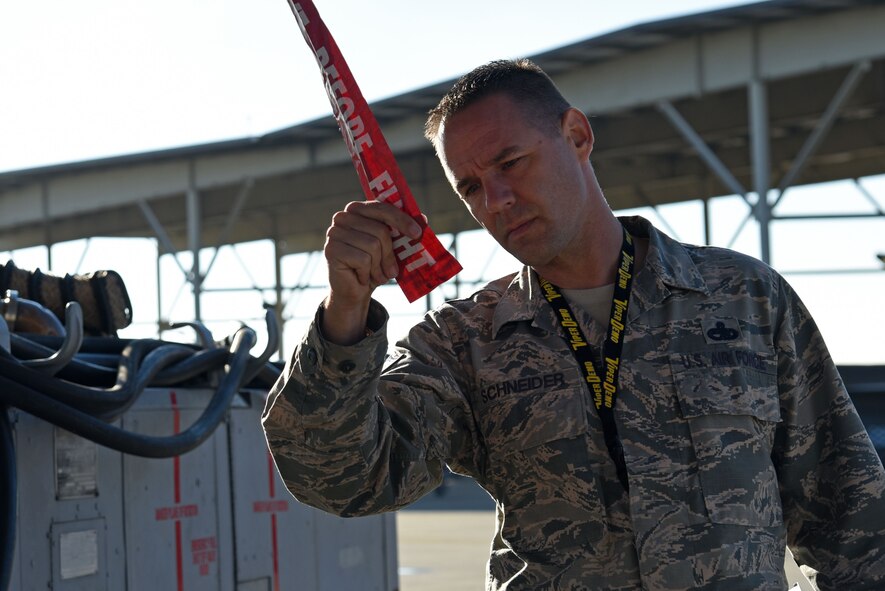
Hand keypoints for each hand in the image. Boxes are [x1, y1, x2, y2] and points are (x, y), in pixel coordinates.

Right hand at [321, 200, 421, 343]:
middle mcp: (342, 217)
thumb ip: (404, 232)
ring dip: (379, 267)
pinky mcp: (331, 250)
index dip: (401, 220)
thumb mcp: (392, 248)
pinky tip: (362, 278)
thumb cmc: (374, 266)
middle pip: (380, 230)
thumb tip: (423, 218)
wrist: (354, 291)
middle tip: (393, 271)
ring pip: (372, 246)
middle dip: (390, 254)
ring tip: (376, 275)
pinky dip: (368, 273)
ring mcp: (334, 233)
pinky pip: (362, 259)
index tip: (417, 234)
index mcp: (357, 210)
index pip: (382, 208)